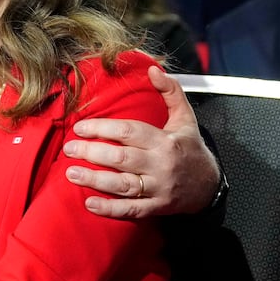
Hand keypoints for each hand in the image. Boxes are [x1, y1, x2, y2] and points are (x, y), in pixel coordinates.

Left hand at [64, 65, 217, 218]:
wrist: (209, 185)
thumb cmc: (190, 147)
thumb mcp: (185, 117)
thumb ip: (170, 91)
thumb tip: (154, 70)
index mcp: (165, 140)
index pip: (129, 132)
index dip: (103, 128)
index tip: (80, 127)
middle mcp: (161, 164)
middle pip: (122, 158)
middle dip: (92, 152)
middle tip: (69, 148)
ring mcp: (159, 188)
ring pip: (123, 185)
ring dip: (95, 180)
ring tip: (71, 173)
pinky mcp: (157, 207)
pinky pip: (131, 210)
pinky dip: (110, 209)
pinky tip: (89, 203)